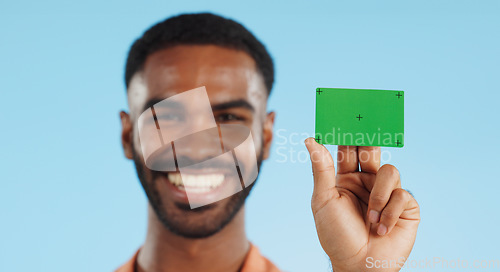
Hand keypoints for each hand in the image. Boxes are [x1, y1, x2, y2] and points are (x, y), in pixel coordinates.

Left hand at [305, 138, 419, 271]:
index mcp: (345, 178)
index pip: (348, 150)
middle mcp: (366, 182)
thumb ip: (321, 168)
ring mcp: (386, 193)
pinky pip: (401, 194)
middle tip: (369, 130)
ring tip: (370, 218)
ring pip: (389, 171)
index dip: (348, 134)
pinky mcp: (405, 206)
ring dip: (378, 195)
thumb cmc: (335, 235)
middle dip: (370, 141)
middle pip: (371, 151)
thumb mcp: (323, 200)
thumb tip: (310, 139)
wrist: (359, 265)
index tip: (347, 115)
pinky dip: (388, 214)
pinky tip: (381, 229)